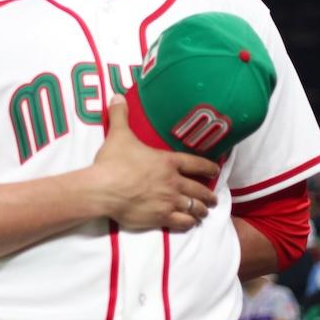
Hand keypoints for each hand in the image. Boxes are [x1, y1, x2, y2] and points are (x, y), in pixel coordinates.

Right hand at [91, 97, 219, 231]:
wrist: (104, 188)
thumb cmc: (113, 162)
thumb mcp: (118, 134)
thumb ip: (120, 116)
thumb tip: (117, 96)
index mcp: (168, 162)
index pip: (196, 164)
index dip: (208, 167)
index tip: (215, 171)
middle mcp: (174, 182)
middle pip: (199, 189)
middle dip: (209, 195)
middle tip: (213, 198)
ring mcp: (169, 201)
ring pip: (194, 207)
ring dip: (201, 210)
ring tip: (204, 212)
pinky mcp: (160, 217)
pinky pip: (183, 222)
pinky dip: (189, 222)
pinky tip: (190, 223)